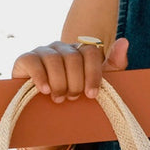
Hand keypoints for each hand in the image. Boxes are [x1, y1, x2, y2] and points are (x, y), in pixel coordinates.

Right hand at [11, 37, 128, 102]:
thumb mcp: (99, 82)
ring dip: (59, 82)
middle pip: (73, 58)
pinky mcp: (25, 58)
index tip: (92, 94)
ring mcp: (43, 51)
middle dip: (75, 82)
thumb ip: (115, 63)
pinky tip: (45, 90)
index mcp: (81, 50)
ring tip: (59, 98)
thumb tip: (124, 41)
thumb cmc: (76, 93)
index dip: (93, 74)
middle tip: (73, 98)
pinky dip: (40, 77)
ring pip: (54, 60)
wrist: (46, 107)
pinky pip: (33, 62)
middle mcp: (63, 47)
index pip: (91, 52)